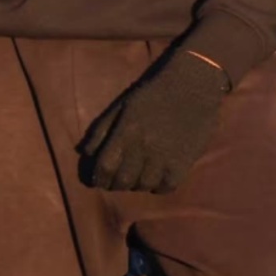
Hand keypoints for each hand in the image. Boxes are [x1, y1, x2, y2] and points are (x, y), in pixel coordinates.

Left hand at [79, 51, 228, 192]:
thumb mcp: (120, 107)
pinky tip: (154, 178)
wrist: (192, 87)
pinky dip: (157, 187)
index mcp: (125, 132)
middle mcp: (144, 148)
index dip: (97, 178)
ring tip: (134, 178)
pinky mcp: (184, 164)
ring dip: (135, 185)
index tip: (96, 180)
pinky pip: (165, 187)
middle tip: (113, 182)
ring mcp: (165, 158)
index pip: (105, 167)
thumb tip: (84, 152)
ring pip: (143, 186)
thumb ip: (100, 130)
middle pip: (122, 181)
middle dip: (113, 184)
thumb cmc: (151, 95)